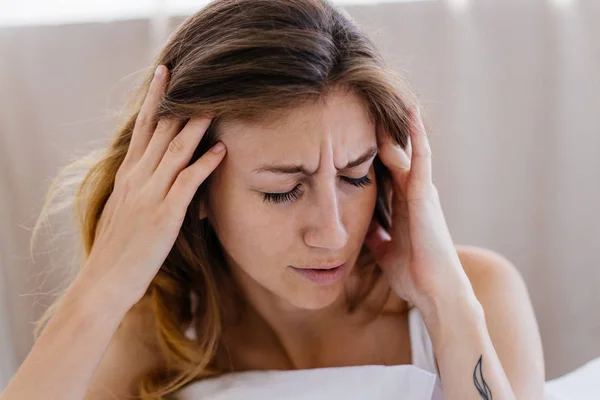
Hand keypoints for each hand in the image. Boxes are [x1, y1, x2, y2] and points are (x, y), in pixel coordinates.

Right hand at [77, 65, 225, 306]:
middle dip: (177, 100)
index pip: (143, 128)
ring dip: (196, 125)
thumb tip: (155, 177)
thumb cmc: (117, 249)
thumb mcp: (124, 210)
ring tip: (215, 103)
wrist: (105, 282)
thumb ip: (140, 188)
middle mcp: (137, 178)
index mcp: (128, 175)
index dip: (156, 100)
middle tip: (192, 72)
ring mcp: (150, 195)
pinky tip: (220, 149)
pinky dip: (204, 164)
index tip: (165, 75)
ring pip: (175, 150)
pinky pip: (187, 183)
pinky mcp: (163, 215)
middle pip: (160, 130)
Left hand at [364, 106, 470, 313]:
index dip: (370, 149)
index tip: (352, 129)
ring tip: (384, 96)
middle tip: (363, 103)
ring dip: (395, 124)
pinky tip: (409, 113)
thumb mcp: (384, 249)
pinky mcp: (426, 195)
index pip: (384, 169)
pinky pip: (421, 158)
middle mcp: (414, 192)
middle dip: (379, 130)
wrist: (434, 293)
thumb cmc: (414, 273)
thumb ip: (376, 234)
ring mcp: (421, 191)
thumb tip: (361, 227)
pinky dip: (416, 135)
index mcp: (403, 204)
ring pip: (405, 149)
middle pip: (393, 153)